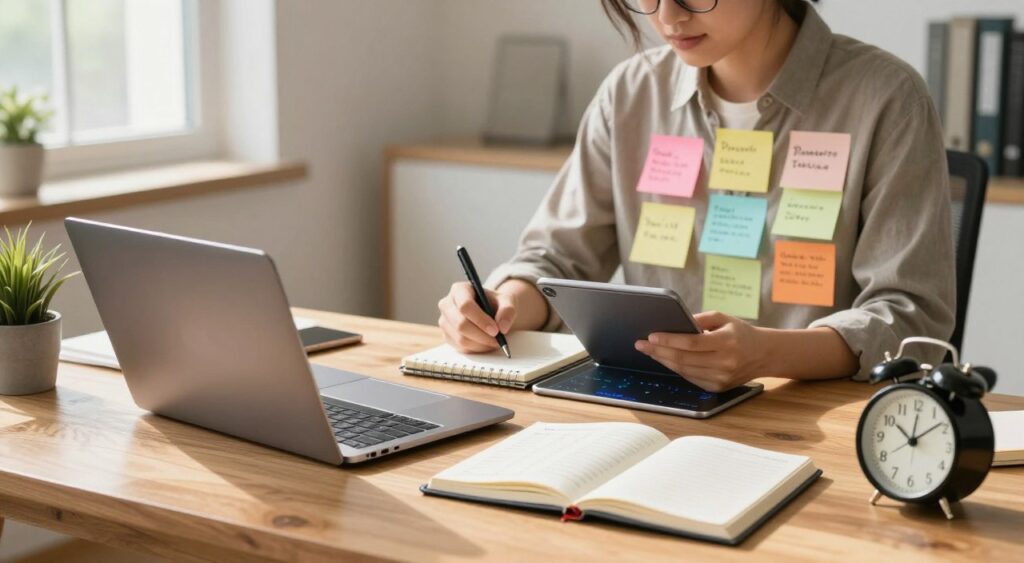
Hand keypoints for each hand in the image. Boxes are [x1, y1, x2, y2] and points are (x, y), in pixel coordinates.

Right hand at [438, 282, 515, 353]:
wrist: (490, 311)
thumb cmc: (496, 303)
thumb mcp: (506, 301)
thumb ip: (508, 310)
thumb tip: (502, 327)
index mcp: (459, 290)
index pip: (465, 306)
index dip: (480, 320)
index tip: (496, 330)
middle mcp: (447, 304)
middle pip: (460, 324)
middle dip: (482, 336)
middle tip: (498, 340)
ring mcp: (444, 321)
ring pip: (461, 339)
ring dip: (481, 344)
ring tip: (495, 342)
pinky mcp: (446, 336)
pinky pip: (460, 347)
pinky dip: (476, 349)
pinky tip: (486, 344)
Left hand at [633, 311, 764, 391]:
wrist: (764, 354)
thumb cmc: (741, 333)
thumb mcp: (724, 318)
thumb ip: (700, 319)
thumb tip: (676, 323)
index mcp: (727, 342)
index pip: (692, 343)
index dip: (669, 340)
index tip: (651, 336)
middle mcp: (725, 362)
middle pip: (684, 359)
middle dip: (658, 351)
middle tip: (640, 344)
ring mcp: (721, 378)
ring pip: (684, 371)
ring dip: (663, 361)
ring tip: (649, 351)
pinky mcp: (718, 388)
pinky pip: (691, 378)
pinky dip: (676, 369)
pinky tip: (665, 360)